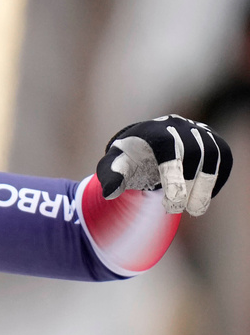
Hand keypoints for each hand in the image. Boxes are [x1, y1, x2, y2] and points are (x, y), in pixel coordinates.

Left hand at [96, 115, 231, 214]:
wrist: (145, 145)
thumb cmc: (129, 159)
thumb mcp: (115, 167)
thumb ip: (111, 177)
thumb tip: (109, 193)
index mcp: (153, 130)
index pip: (170, 149)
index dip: (174, 176)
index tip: (174, 202)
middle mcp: (177, 125)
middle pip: (195, 152)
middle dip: (190, 183)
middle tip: (178, 209)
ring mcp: (197, 130)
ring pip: (214, 154)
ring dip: (206, 184)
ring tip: (194, 208)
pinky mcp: (212, 139)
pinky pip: (224, 156)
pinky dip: (219, 177)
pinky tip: (205, 196)